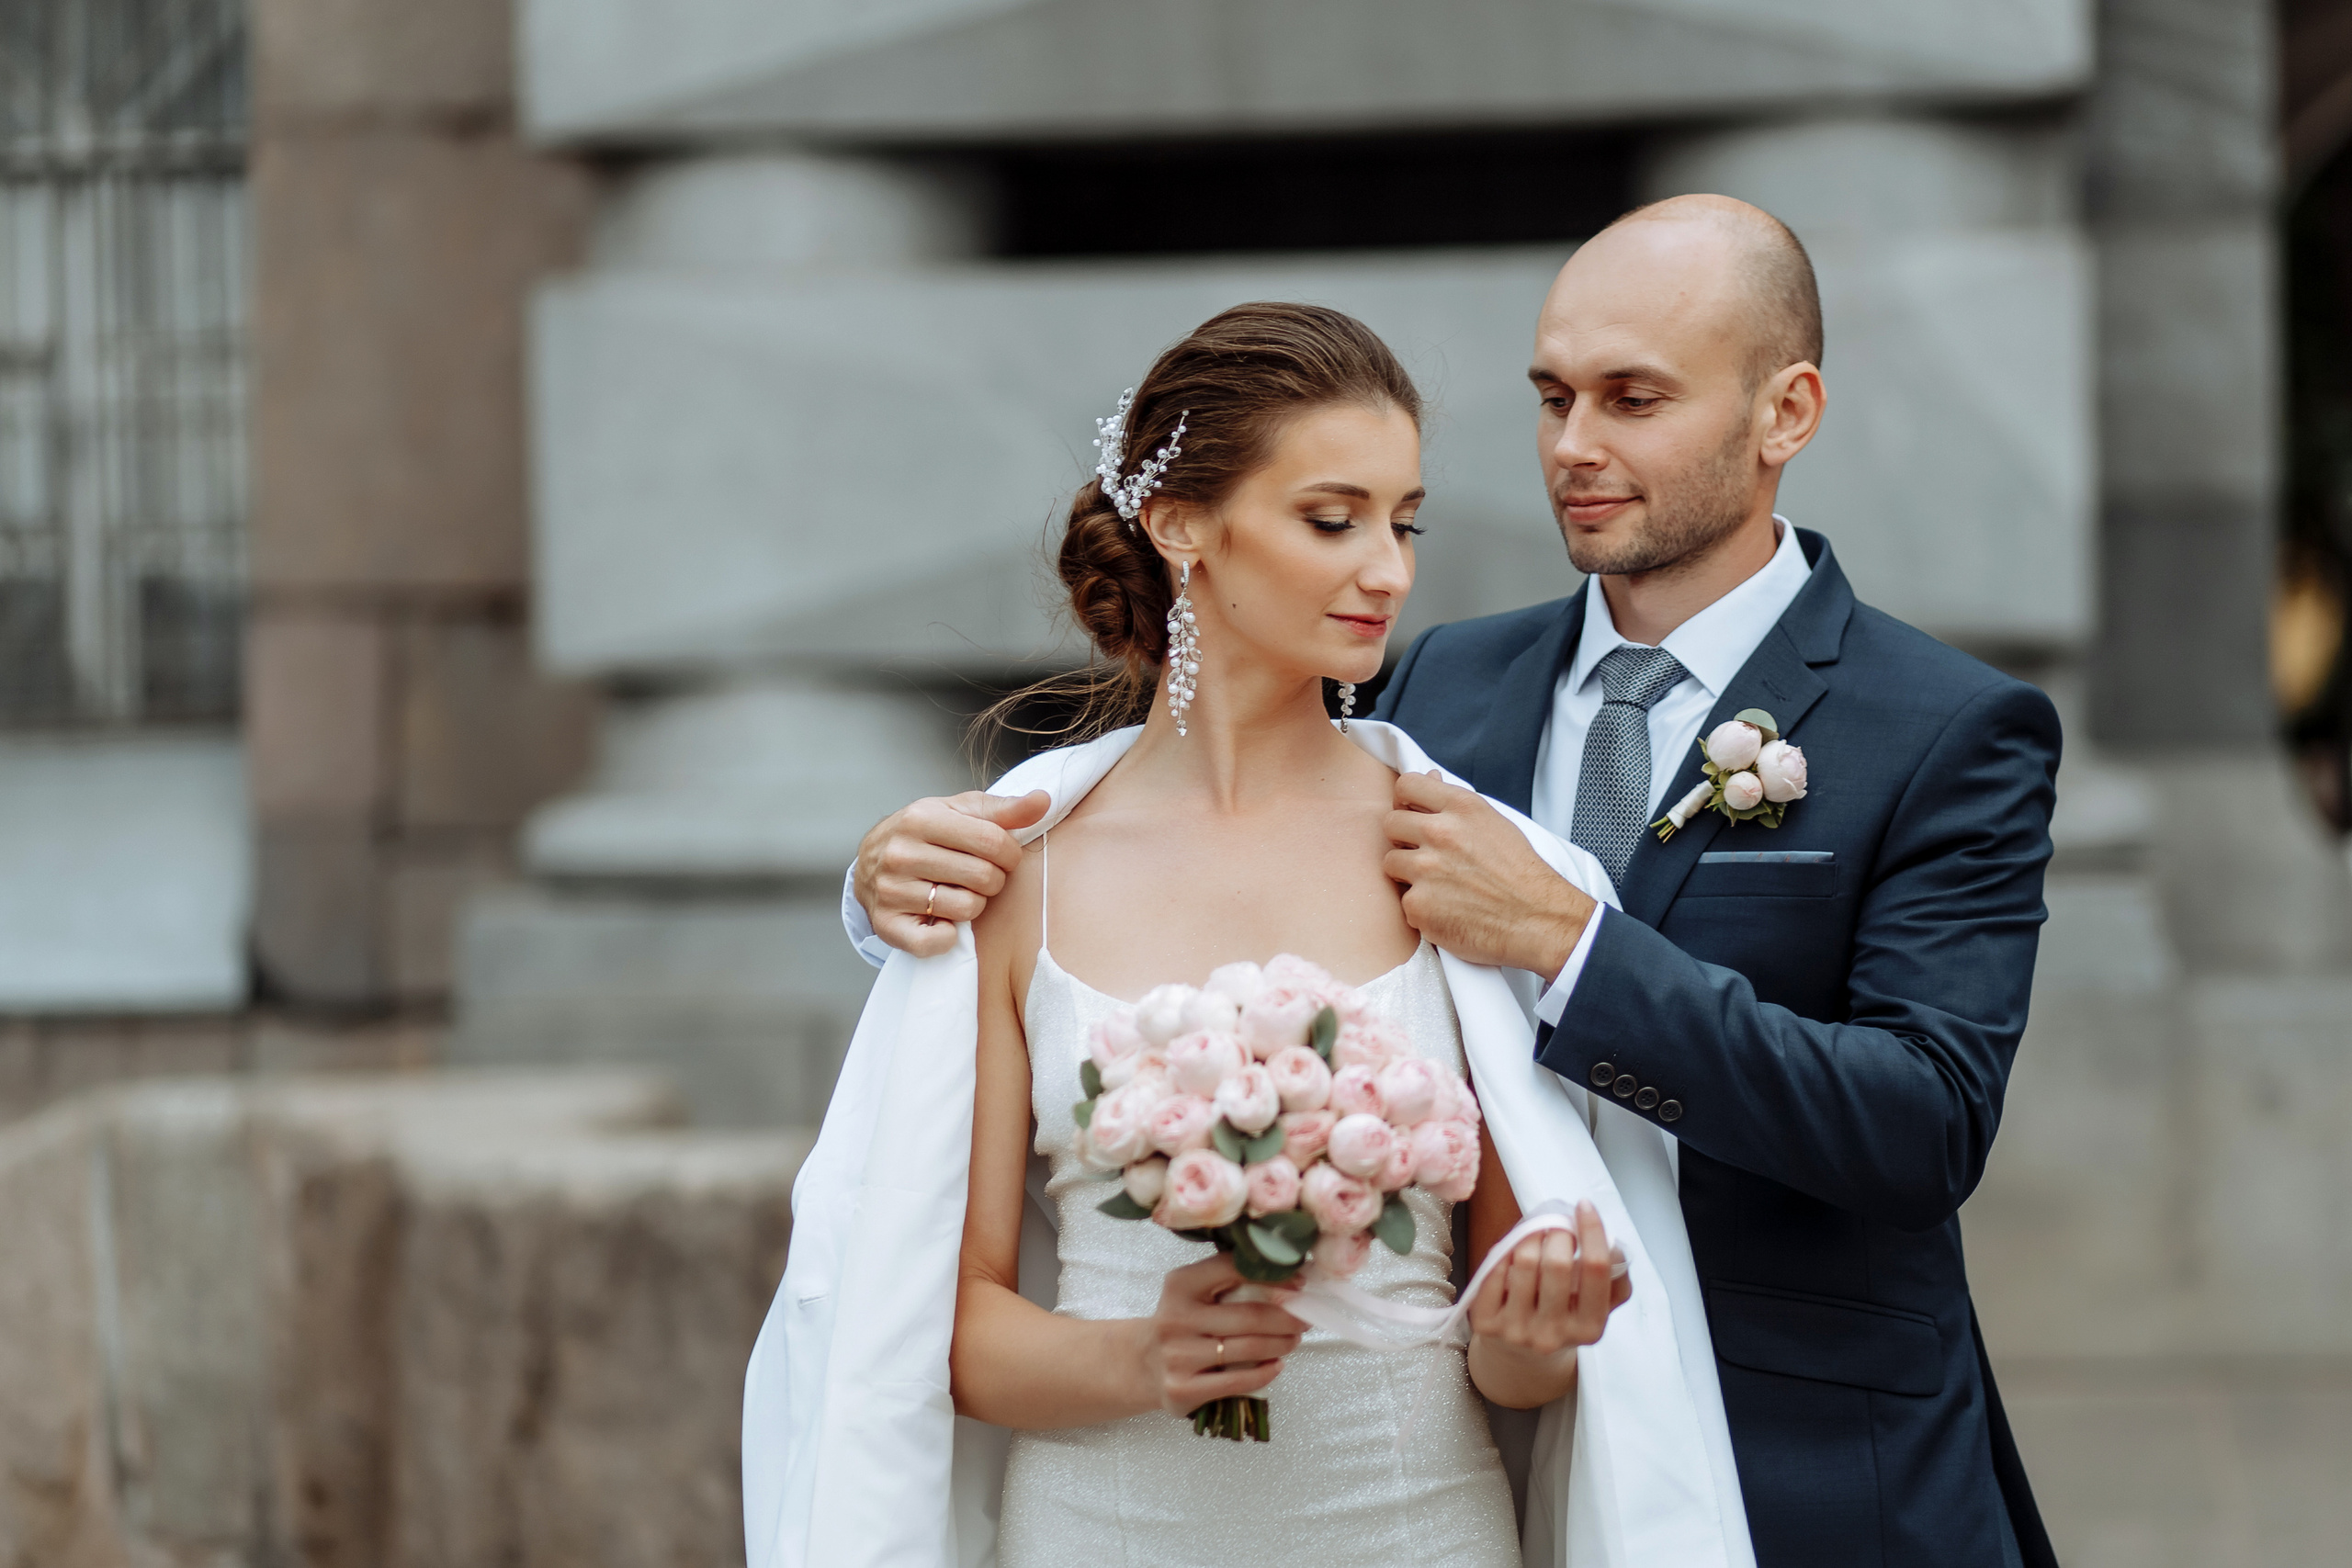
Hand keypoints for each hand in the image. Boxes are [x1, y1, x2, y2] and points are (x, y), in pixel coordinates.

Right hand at [854, 789, 1049, 956]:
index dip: (1010, 853)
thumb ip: (1004, 810)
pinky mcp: (887, 925)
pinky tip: (942, 920)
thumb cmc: (926, 834)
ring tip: (958, 892)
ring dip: (973, 904)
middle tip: (979, 876)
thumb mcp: (960, 813)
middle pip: (984, 877)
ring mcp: (890, 890)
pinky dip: (948, 936)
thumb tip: (1044, 800)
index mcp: (920, 818)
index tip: (1002, 856)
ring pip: (967, 908)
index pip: (993, 841)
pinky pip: (937, 941)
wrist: (870, 863)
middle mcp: (900, 853)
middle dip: (993, 879)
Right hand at [1128, 1254, 1305, 1416]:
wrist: (1142, 1364)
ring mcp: (1178, 1357)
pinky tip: (1276, 1365)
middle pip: (1248, 1316)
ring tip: (1294, 1340)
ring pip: (1247, 1350)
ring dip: (1281, 1344)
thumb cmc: (1181, 1323)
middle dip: (1286, 1318)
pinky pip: (1237, 1382)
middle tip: (1305, 1318)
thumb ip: (1227, 1282)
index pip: (1232, 1270)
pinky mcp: (1183, 1389)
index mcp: (1180, 1285)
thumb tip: (1289, 1279)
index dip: (1273, 1276)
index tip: (1300, 1282)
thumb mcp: (1192, 1293)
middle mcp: (1176, 1318)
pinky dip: (1264, 1373)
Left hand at [1382, 771, 1596, 978]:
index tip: (1411, 814)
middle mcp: (1440, 833)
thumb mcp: (1495, 823)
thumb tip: (1430, 778)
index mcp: (1461, 807)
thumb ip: (1455, 804)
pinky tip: (1447, 909)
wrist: (1537, 919)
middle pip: (1391, 824)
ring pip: (1391, 862)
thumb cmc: (1520, 874)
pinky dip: (1421, 908)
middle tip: (1425, 855)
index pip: (1407, 785)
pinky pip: (1403, 901)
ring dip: (1408, 874)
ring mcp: (1426, 870)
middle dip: (1404, 839)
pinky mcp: (1419, 905)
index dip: (1405, 801)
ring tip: (1440, 885)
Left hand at [1466, 1200, 1630, 1409]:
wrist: (1521, 1356)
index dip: (1592, 1231)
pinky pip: (1494, 1270)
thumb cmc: (1564, 1316)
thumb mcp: (1596, 1305)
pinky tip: (1513, 1256)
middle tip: (1556, 1225)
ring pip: (1524, 1261)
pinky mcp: (1486, 1323)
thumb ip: (1614, 1277)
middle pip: (1557, 1263)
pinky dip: (1505, 1253)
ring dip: (1530, 1236)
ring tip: (1535, 1236)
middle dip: (1558, 1231)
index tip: (1584, 1206)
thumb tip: (1612, 1243)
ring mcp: (1518, 1331)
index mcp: (1590, 1329)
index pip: (1596, 1270)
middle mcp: (1554, 1335)